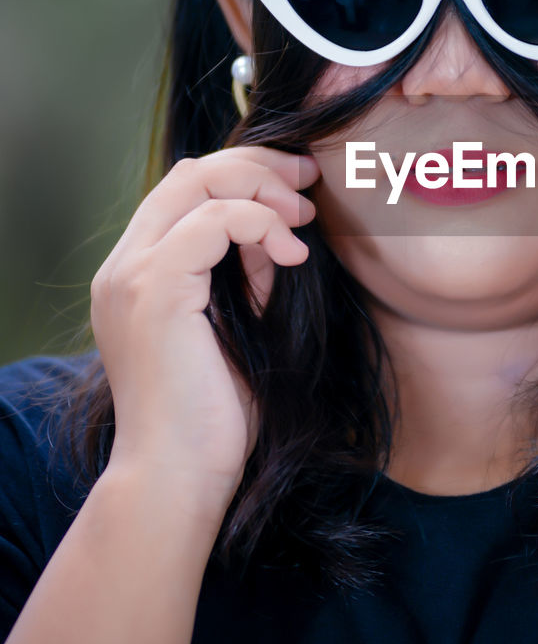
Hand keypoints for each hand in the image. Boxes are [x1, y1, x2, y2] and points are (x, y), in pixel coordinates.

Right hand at [90, 146, 319, 515]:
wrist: (180, 476)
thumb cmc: (213, 416)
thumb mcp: (239, 327)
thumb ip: (248, 276)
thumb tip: (278, 233)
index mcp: (136, 273)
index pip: (183, 190)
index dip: (244, 176)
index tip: (298, 190)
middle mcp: (123, 267)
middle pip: (189, 172)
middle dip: (257, 167)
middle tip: (309, 181)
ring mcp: (131, 276)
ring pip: (198, 182)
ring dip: (262, 190)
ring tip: (303, 219)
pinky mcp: (154, 291)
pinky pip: (214, 222)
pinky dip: (261, 224)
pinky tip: (292, 255)